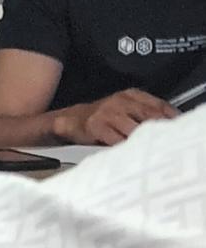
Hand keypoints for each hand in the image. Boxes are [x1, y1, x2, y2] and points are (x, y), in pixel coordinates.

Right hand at [53, 88, 178, 144]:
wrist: (72, 120)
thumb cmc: (104, 117)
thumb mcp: (126, 108)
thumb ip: (147, 113)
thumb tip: (171, 124)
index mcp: (131, 95)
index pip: (158, 105)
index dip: (170, 118)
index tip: (176, 130)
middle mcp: (120, 101)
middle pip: (149, 116)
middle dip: (159, 130)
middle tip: (165, 142)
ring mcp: (108, 113)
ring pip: (135, 129)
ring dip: (144, 141)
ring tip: (149, 150)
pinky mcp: (98, 126)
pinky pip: (118, 140)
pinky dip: (127, 148)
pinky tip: (131, 153)